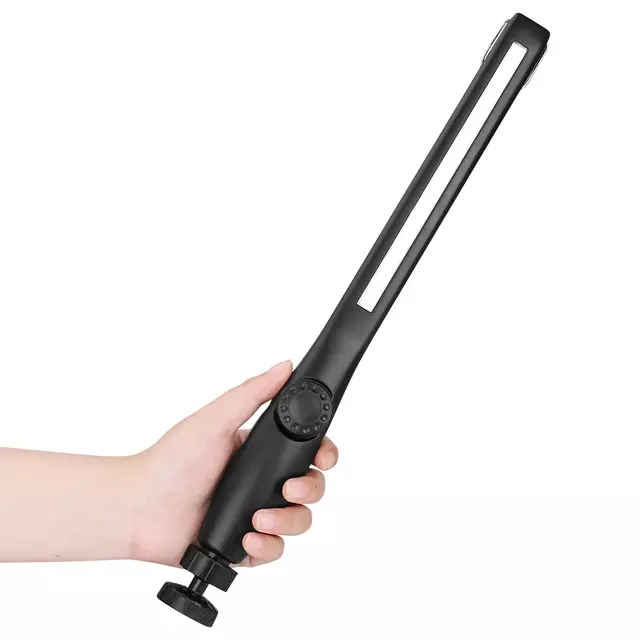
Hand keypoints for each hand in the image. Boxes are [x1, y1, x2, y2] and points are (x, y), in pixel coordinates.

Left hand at [130, 360, 338, 567]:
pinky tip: (247, 538)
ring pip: (299, 522)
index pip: (308, 452)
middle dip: (309, 490)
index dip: (324, 455)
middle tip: (288, 489)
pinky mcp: (245, 545)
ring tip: (259, 519)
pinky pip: (274, 551)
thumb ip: (252, 393)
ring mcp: (255, 514)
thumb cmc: (171, 461)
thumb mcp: (215, 419)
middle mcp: (262, 483)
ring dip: (288, 521)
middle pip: (311, 488)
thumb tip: (284, 365)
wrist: (139, 509)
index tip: (323, 458)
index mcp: (260, 452)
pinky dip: (267, 547)